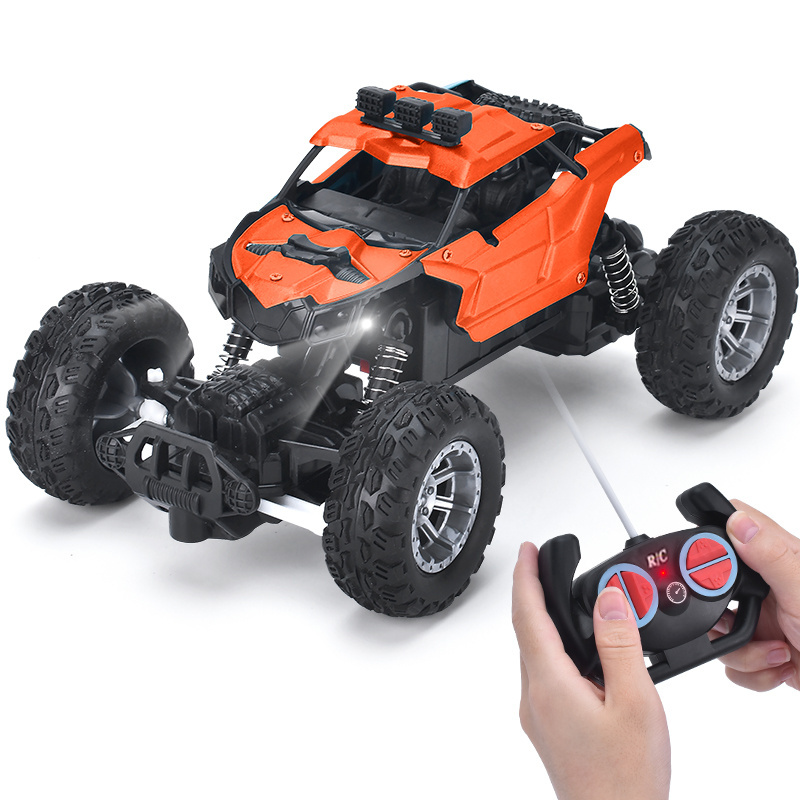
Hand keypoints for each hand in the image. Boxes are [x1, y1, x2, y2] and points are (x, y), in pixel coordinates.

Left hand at [512, 542, 669, 799]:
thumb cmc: (624, 780)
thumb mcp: (635, 703)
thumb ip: (620, 645)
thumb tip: (610, 598)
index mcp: (549, 684)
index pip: (527, 614)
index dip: (526, 576)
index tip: (526, 549)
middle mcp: (534, 697)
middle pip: (526, 630)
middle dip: (532, 592)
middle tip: (543, 564)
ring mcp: (538, 715)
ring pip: (535, 653)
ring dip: (544, 621)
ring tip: (562, 600)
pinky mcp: (548, 727)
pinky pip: (544, 673)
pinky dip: (554, 648)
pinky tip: (577, 652)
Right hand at [710, 501, 799, 690]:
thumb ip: (771, 555)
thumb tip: (736, 520)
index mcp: (780, 560)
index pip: (731, 533)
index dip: (712, 545)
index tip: (710, 570)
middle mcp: (769, 587)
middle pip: (714, 585)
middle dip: (720, 612)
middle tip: (742, 620)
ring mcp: (764, 618)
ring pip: (718, 628)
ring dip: (743, 650)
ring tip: (775, 649)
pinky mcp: (761, 648)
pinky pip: (731, 659)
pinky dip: (752, 670)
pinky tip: (780, 664)